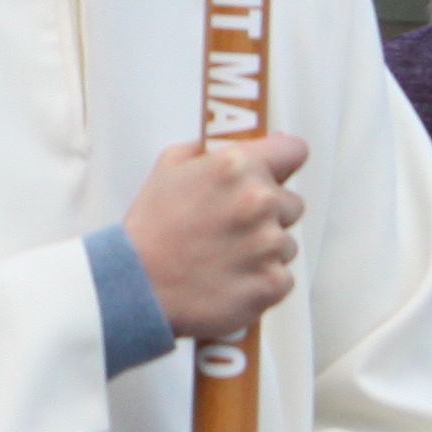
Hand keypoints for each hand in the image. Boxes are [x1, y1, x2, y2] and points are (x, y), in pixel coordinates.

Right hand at [123, 133, 305, 343]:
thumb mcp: (169, 166)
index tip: (277, 173)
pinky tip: (231, 280)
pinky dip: (262, 281)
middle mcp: (260, 200)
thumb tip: (239, 144)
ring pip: (287, 243)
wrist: (136, 287)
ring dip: (265, 250)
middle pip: (292, 203)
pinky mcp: (272, 283)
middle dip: (269, 213)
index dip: (284, 163)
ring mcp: (269, 244)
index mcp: (237, 166)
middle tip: (233, 227)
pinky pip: (283, 278)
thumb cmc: (151, 227)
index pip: (294, 150)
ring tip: (225, 258)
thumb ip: (208, 149)